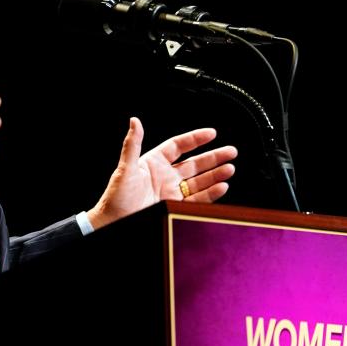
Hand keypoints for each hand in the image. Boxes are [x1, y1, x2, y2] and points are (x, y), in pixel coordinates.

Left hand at [87, 118, 236, 229]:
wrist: (115, 223)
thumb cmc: (116, 197)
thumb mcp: (125, 169)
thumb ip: (132, 145)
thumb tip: (134, 121)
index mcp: (153, 162)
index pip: (178, 146)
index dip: (195, 139)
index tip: (212, 133)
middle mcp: (165, 176)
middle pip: (194, 163)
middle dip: (213, 157)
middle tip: (231, 151)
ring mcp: (171, 192)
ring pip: (199, 181)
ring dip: (215, 175)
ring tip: (230, 168)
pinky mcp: (175, 207)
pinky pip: (197, 199)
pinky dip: (210, 193)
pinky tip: (222, 187)